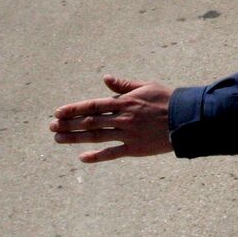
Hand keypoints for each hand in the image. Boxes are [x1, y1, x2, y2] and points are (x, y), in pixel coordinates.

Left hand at [50, 75, 173, 161]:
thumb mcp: (146, 86)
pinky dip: (97, 156)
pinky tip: (82, 158)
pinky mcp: (135, 149)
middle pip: (90, 122)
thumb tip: (106, 78)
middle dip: (69, 124)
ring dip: (75, 138)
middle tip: (51, 126)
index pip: (93, 105)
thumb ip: (124, 85)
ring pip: (96, 137)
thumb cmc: (167, 99)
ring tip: (58, 138)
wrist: (186, 119)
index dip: (74, 109)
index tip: (58, 112)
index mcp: (125, 102)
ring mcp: (128, 134)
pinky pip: (112, 153)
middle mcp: (123, 118)